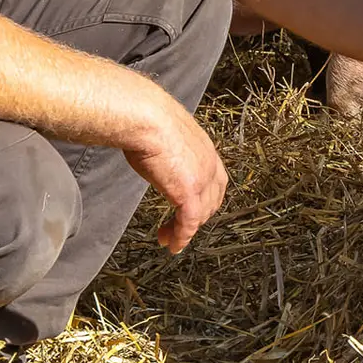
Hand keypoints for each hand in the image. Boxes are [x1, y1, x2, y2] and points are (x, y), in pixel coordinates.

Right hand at [122, 99, 227, 253]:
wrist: (146, 117)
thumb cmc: (147, 118)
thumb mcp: (165, 134)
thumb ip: (167, 148)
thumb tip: (153, 149)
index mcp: (205, 148)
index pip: (216, 181)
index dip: (207, 198)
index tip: (193, 207)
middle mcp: (209, 164)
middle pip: (212, 200)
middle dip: (198, 217)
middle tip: (180, 227)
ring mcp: (201, 179)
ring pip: (200, 215)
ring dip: (185, 230)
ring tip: (169, 238)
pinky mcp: (188, 193)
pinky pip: (188, 223)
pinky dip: (181, 237)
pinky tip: (172, 245)